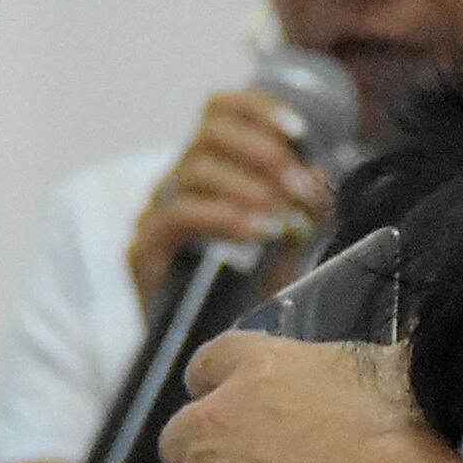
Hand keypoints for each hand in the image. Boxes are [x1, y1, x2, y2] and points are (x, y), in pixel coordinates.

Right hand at [128, 90, 333, 308]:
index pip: (220, 111)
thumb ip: (299, 212)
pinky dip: (224, 217)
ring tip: (283, 213)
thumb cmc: (236, 298)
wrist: (193, 354)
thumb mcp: (281, 249)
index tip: (297, 131)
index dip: (256, 108)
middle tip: (299, 185)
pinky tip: (256, 231)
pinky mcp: (144, 249)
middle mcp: (178, 183)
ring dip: (249, 185)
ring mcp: (157, 213)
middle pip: (210, 133)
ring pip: (196, 169)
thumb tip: (319, 174)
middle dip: (263, 152)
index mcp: (208, 169)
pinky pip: (180, 216)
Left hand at [150, 334, 432, 462]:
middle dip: (204, 462)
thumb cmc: (400, 445)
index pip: (212, 361)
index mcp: (259, 371)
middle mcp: (212, 423)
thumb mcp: (399, 376)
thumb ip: (374, 367)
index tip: (227, 405)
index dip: (216, 386)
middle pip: (180, 437)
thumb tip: (395, 363)